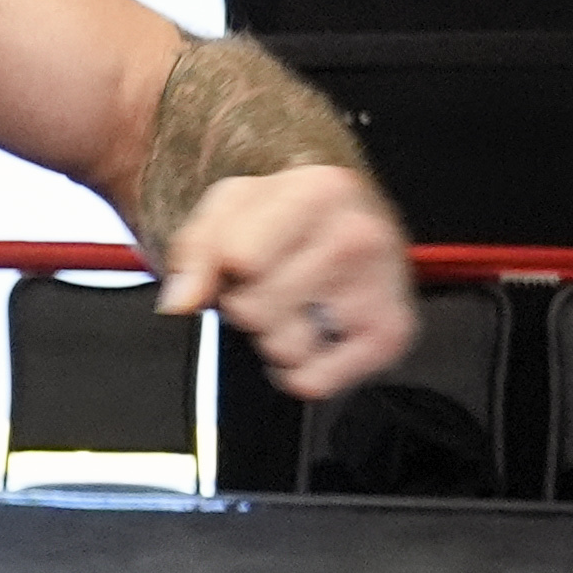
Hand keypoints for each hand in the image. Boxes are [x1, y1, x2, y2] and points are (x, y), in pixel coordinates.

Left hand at [156, 160, 416, 400]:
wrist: (351, 228)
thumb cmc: (287, 218)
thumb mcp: (230, 209)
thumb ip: (196, 249)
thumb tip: (182, 302)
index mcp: (319, 191)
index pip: (238, 258)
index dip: (223, 269)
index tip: (239, 262)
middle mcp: (359, 236)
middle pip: (255, 308)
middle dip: (248, 305)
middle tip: (272, 285)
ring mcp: (382, 289)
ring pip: (283, 348)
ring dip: (275, 338)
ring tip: (296, 307)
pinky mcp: (389, 338)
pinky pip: (312, 382)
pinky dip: (303, 371)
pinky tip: (316, 334)